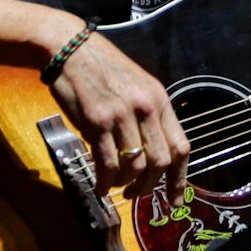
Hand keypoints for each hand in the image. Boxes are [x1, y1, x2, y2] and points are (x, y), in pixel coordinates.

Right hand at [44, 26, 189, 201]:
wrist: (69, 49)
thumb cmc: (102, 69)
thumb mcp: (136, 87)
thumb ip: (148, 117)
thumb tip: (153, 155)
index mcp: (159, 101)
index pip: (180, 147)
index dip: (180, 179)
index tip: (176, 201)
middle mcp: (145, 108)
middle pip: (159, 162)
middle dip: (148, 186)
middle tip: (135, 194)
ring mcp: (121, 115)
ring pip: (133, 166)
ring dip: (125, 184)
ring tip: (114, 186)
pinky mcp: (96, 121)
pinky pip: (106, 163)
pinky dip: (105, 182)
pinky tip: (99, 186)